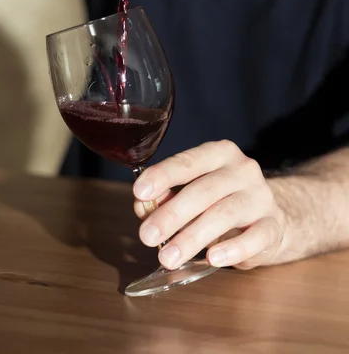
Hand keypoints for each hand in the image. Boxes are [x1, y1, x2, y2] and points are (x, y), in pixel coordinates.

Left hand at [133, 141, 286, 269]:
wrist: (268, 217)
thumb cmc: (220, 201)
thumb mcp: (192, 192)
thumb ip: (166, 196)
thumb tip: (143, 206)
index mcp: (219, 154)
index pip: (188, 162)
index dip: (163, 176)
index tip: (139, 192)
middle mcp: (242, 170)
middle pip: (204, 190)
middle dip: (172, 214)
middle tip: (147, 236)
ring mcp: (261, 196)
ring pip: (224, 214)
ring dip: (192, 237)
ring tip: (168, 258)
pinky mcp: (273, 225)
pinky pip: (255, 237)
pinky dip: (233, 249)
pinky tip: (212, 259)